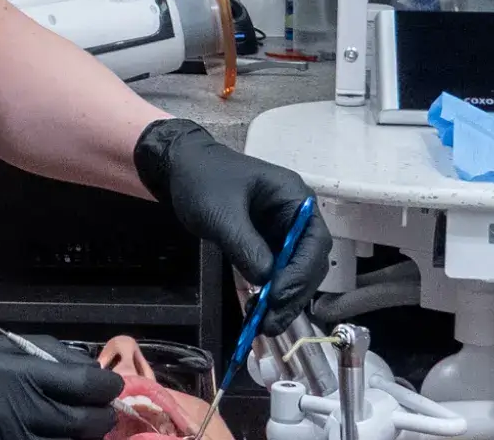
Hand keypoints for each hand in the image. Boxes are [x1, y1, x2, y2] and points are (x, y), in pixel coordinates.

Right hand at [0, 334, 123, 439]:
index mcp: (14, 373)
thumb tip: (82, 366)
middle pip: (83, 424)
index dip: (106, 387)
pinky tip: (48, 436)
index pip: (83, 384)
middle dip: (101, 419)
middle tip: (103, 414)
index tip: (110, 386)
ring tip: (79, 429)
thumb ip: (36, 353)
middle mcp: (17, 412)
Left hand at [134, 118, 331, 333]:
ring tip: (264, 325)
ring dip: (282, 300)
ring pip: (294, 273)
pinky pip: (275, 273)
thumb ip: (245, 246)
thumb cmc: (202, 180)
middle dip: (292, 294)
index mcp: (295, 198)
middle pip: (308, 263)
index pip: (314, 242)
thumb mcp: (221, 213)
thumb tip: (266, 280)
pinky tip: (257, 313)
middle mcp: (296, 216)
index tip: (279, 296)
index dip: (300, 273)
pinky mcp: (266, 244)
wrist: (179, 168)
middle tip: (271, 322)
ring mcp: (282, 231)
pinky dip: (269, 293)